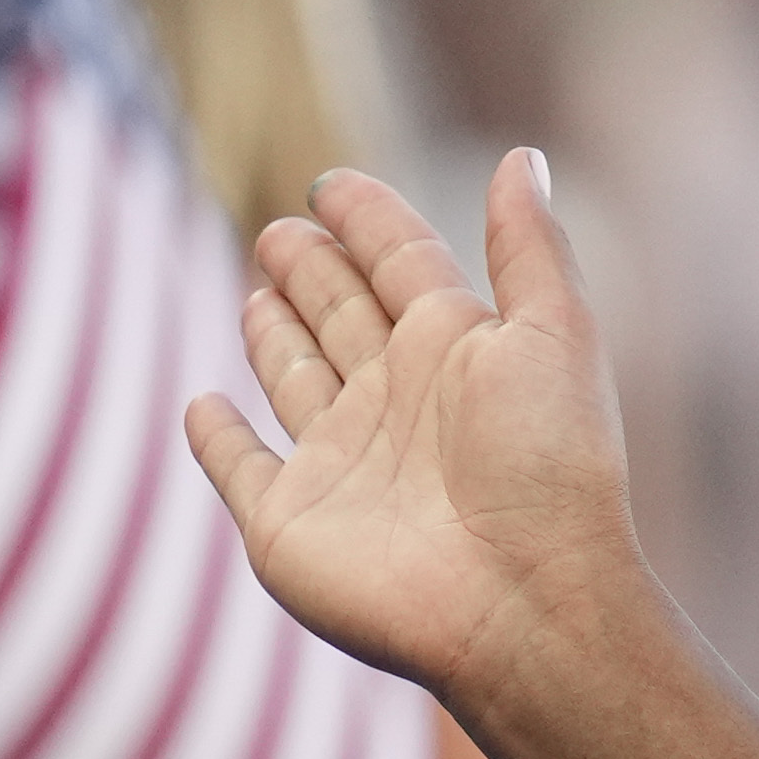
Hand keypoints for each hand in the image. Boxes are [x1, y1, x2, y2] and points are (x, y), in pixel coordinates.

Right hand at [205, 153, 648, 717]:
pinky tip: (204, 406)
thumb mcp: (554, 333)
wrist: (525, 601)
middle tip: (281, 231)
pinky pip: (240, 470)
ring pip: (294, 381)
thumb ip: (528, 246)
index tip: (334, 184)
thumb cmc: (549, 465)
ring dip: (275, 337)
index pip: (400, 264)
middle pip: (341, 314)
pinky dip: (218, 440)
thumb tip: (521, 157)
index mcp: (457, 351)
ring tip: (260, 294)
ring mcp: (339, 462)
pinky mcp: (287, 522)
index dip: (369, 220)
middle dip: (312, 271)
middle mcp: (397, 402)